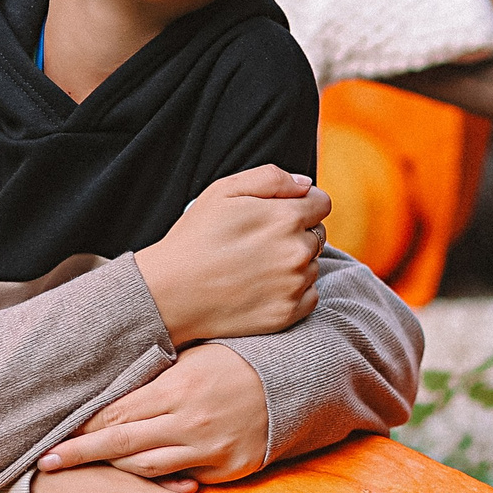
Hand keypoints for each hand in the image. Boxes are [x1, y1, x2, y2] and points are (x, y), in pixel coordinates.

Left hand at [40, 343, 270, 483]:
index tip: (53, 435)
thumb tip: (109, 387)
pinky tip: (137, 482)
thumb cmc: (235, 361)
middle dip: (79, 454)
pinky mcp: (228, 467)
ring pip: (147, 467)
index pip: (116, 411)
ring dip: (116, 469)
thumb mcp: (193, 357)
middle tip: (46, 463)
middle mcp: (189, 420)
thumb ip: (154, 376)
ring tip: (89, 470)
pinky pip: (182, 479)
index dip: (82, 426)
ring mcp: (208, 447)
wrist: (292, 382)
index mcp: (176, 387)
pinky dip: (159, 478)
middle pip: (121, 442)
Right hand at [135, 165, 326, 344]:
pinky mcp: (288, 314)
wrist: (170, 293)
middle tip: (260, 241)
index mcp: (285, 217)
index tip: (281, 213)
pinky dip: (294, 290)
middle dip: (297, 232)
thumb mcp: (223, 191)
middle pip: (318, 234)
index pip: (321, 203)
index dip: (303, 204)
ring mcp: (294, 285)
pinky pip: (309, 295)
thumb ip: (271, 178)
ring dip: (295, 262)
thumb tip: (305, 185)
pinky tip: (263, 286)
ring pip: (312, 264)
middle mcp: (297, 251)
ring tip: (256, 265)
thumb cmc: (194, 238)